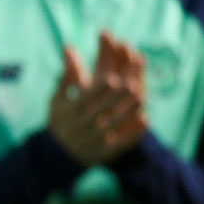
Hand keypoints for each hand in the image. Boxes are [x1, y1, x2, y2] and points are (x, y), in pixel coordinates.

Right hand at [48, 31, 147, 165]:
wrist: (57, 156)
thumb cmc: (60, 120)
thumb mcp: (58, 99)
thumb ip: (67, 75)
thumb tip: (69, 47)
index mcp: (72, 110)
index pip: (87, 98)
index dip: (100, 89)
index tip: (113, 77)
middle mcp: (82, 125)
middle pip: (102, 109)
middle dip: (117, 97)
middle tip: (133, 84)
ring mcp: (94, 139)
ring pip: (114, 124)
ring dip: (128, 110)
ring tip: (142, 96)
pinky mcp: (105, 152)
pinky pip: (122, 142)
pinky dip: (133, 131)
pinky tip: (146, 119)